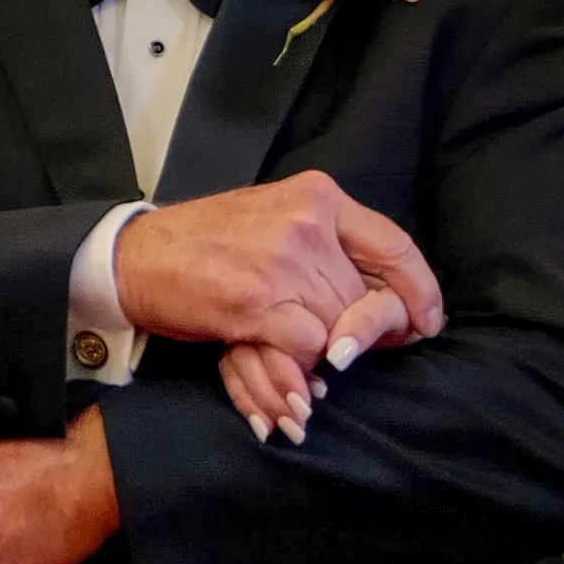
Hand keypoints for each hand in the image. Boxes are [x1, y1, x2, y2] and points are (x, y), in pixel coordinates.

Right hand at [117, 172, 442, 439]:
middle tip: (343, 353)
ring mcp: (284, 261)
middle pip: (367, 297)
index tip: (427, 322)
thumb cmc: (206, 244)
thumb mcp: (276, 221)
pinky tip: (279, 361)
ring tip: (295, 353)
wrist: (136, 256)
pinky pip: (309, 348)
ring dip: (322, 352)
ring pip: (340, 327)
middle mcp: (307, 223)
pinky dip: (299, 367)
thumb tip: (388, 304)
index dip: (420, 290)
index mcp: (318, 196)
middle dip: (360, 334)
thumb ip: (329, 249)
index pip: (394, 245)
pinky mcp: (259, 302)